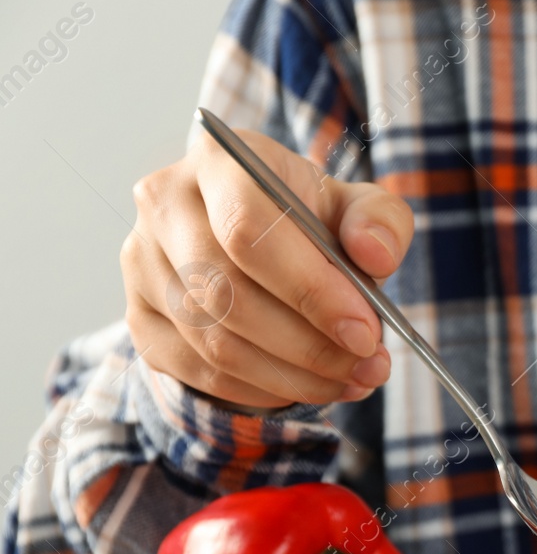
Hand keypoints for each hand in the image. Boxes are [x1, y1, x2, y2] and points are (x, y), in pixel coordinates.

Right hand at [122, 129, 413, 408]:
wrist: (266, 238)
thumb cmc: (314, 220)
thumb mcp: (359, 208)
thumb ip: (380, 222)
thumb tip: (374, 254)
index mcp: (220, 161)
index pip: (249, 231)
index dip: (310, 291)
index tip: (365, 333)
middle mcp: (164, 206)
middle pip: (227, 294)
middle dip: (310, 345)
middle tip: (368, 367)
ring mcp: (142, 263)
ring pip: (214, 343)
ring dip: (293, 376)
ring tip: (351, 380)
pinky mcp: (140, 317)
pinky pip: (199, 373)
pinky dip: (262, 391)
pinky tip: (307, 386)